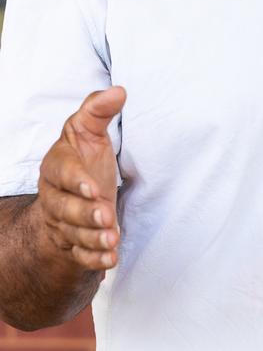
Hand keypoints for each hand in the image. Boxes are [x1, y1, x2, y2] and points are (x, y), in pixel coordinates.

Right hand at [37, 86, 126, 271]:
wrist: (75, 193)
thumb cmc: (83, 157)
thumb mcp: (89, 129)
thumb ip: (98, 109)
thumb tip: (119, 90)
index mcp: (57, 165)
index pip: (63, 173)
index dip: (77, 182)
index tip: (94, 188)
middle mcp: (55, 197)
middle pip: (66, 209)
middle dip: (86, 214)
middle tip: (106, 216)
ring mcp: (63, 223)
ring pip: (74, 234)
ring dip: (93, 238)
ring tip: (111, 239)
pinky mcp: (75, 243)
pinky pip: (81, 255)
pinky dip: (95, 259)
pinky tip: (112, 260)